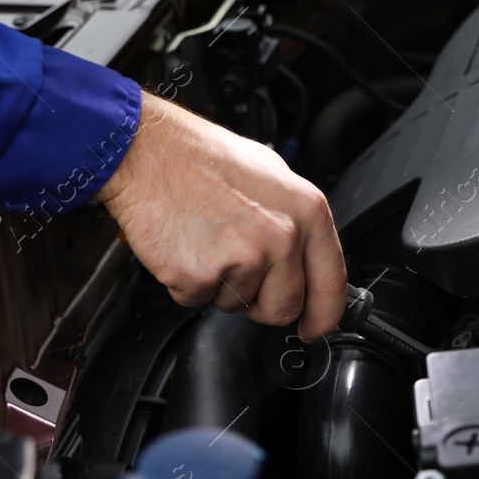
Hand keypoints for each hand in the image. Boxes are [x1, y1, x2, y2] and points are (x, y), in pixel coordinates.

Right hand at [95, 92, 347, 340]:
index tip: (313, 327)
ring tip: (207, 241)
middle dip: (262, 302)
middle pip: (283, 307)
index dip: (323, 315)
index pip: (331, 283)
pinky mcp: (200, 276)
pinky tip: (186, 246)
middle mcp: (281, 236)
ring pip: (238, 305)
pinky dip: (188, 282)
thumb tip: (309, 261)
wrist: (146, 152)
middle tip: (238, 269)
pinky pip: (198, 301)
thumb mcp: (273, 174)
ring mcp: (242, 259)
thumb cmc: (202, 157)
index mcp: (306, 211)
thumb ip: (297, 221)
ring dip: (220, 285)